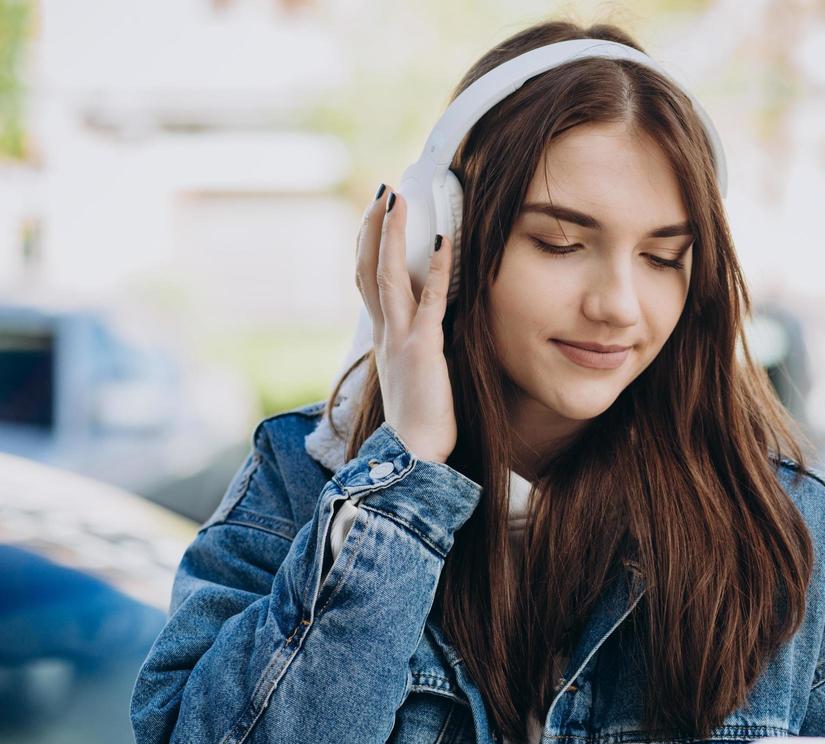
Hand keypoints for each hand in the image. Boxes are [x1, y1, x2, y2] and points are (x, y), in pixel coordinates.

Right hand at [355, 183, 457, 464]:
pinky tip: (444, 241)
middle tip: (383, 192)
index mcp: (382, 336)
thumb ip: (415, 347)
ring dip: (392, 235)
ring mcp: (401, 338)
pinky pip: (430, 302)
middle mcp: (384, 332)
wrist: (413, 457)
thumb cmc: (420, 422)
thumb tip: (429, 327)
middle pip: (369, 268)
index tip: (377, 215)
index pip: (368, 280)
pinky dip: (438, 270)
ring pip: (388, 275)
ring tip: (397, 199)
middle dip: (374, 227)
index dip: (369, 245)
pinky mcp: (424, 349)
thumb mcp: (413, 376)